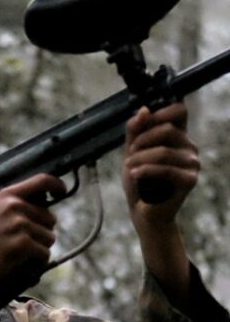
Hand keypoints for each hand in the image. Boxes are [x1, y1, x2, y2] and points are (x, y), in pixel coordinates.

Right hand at [0, 173, 65, 285]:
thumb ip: (16, 203)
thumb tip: (45, 202)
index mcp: (7, 195)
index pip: (41, 181)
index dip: (56, 184)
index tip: (61, 190)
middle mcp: (14, 206)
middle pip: (50, 217)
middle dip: (43, 231)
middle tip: (26, 240)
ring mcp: (18, 224)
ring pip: (49, 236)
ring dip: (40, 247)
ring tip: (21, 251)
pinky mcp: (22, 243)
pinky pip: (44, 252)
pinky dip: (38, 260)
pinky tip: (24, 261)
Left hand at [123, 102, 199, 226]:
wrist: (142, 211)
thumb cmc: (138, 180)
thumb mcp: (132, 151)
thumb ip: (135, 130)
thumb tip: (144, 110)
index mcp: (178, 135)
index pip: (179, 110)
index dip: (159, 113)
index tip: (141, 125)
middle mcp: (189, 146)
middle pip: (167, 129)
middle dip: (142, 141)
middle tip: (130, 155)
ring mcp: (192, 163)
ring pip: (163, 151)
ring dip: (140, 158)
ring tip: (129, 167)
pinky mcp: (190, 180)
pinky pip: (166, 170)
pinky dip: (146, 170)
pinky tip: (135, 174)